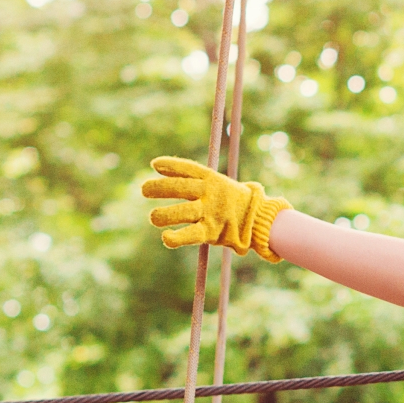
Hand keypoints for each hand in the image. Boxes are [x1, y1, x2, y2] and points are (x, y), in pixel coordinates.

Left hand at [142, 157, 290, 260]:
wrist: (259, 220)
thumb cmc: (232, 201)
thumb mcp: (216, 183)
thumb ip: (190, 175)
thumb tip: (157, 165)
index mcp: (213, 179)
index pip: (189, 169)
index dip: (171, 165)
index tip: (155, 164)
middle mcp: (211, 194)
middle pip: (181, 188)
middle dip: (160, 188)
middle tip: (144, 190)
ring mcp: (210, 212)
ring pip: (183, 211)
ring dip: (164, 215)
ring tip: (153, 218)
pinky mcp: (211, 231)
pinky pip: (191, 234)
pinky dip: (176, 238)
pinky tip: (166, 238)